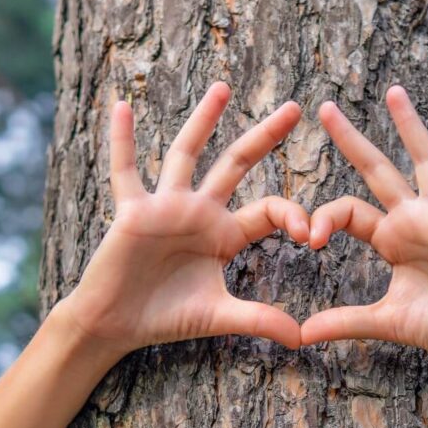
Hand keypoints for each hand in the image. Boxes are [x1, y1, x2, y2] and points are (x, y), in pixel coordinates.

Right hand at [60, 82, 308, 355]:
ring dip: (204, 120)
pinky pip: (125, 170)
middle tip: (295, 108)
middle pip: (237, 164)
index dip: (293, 215)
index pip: (269, 209)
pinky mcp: (133, 211)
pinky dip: (122, 140)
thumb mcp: (219, 317)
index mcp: (225, 234)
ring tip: (224, 87)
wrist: (117, 326)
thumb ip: (259, 320)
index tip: (310, 234)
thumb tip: (301, 339)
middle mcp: (199, 211)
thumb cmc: (165, 318)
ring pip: (187, 154)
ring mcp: (166, 206)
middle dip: (265, 137)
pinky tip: (121, 106)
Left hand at [300, 86, 427, 372]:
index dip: (325, 219)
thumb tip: (301, 336)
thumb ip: (346, 322)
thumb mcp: (387, 322)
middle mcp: (414, 219)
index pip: (348, 210)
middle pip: (377, 169)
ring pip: (426, 162)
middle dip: (351, 140)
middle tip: (323, 107)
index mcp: (390, 239)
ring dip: (410, 127)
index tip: (310, 239)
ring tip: (393, 92)